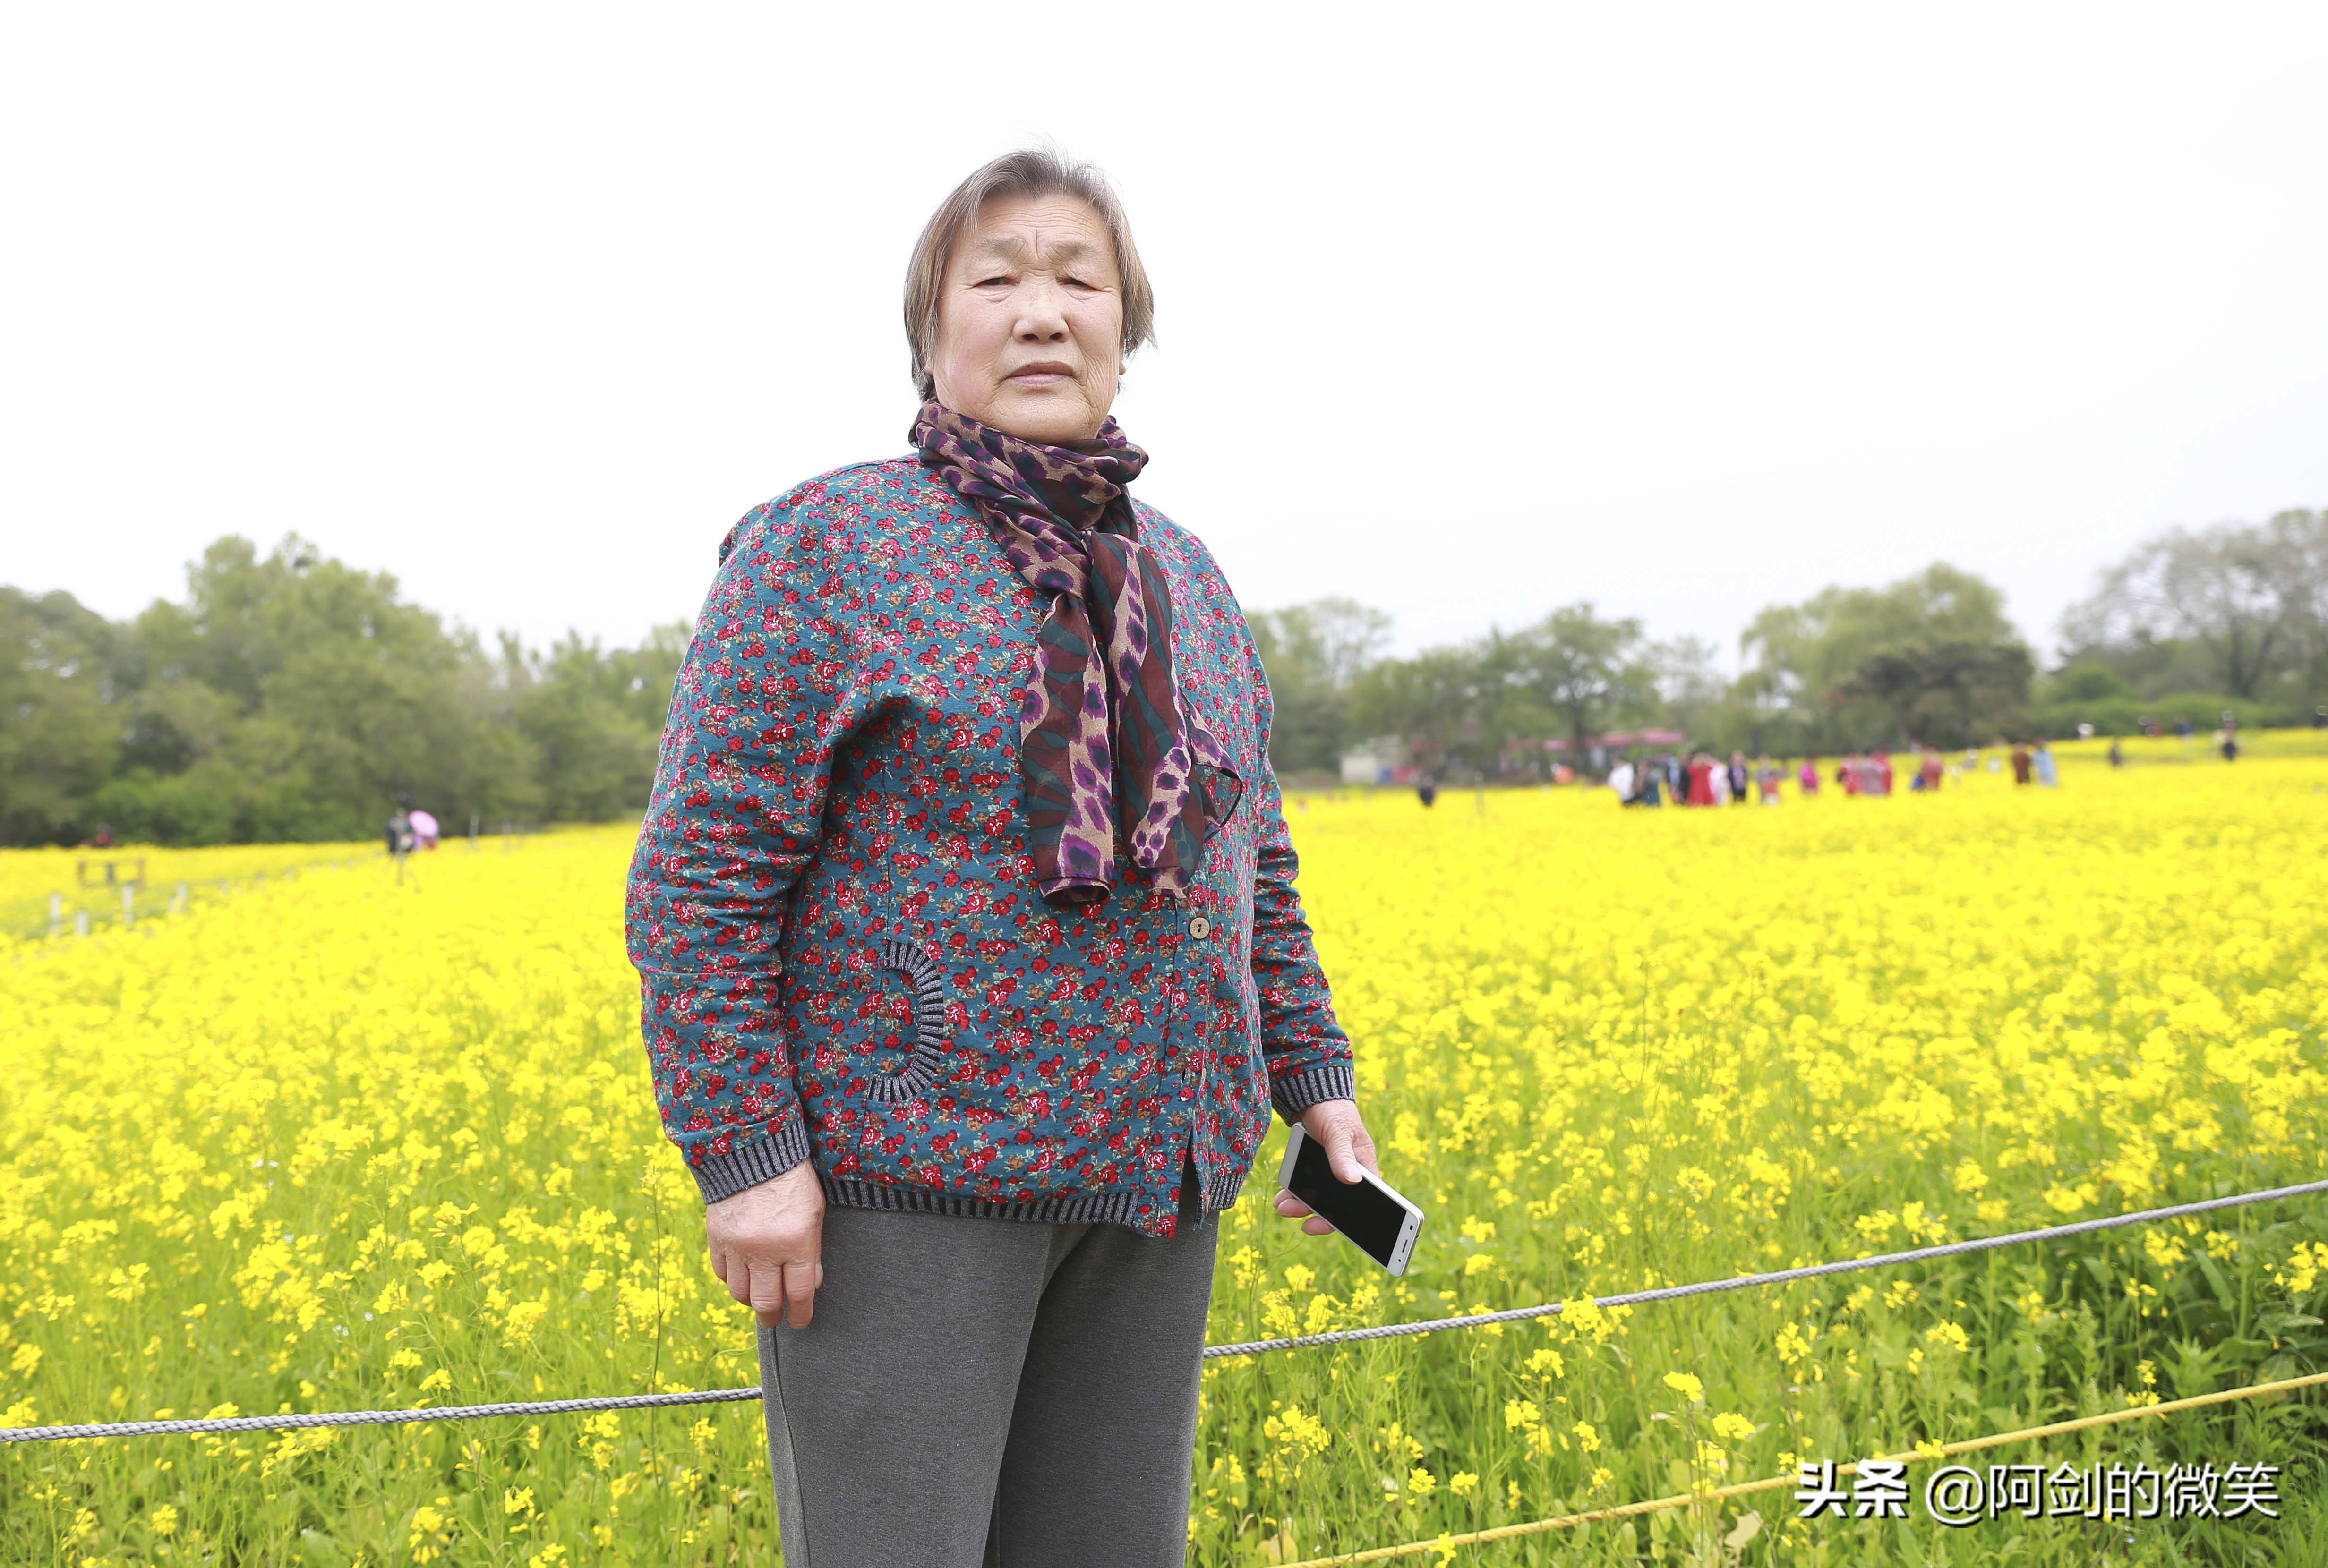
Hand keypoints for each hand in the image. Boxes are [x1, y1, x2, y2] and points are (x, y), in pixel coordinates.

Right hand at [706, 1161, 825, 1329]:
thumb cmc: (792, 1181)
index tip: (801, 1322)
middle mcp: (765, 1249)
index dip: (802, 1314)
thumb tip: (809, 1284)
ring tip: (759, 1296)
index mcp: (796, 1242)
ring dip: (751, 1299)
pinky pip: (722, 1273)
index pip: (800, 1293)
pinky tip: (743, 1273)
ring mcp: (737, 1245)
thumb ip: (812, 1251)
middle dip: (773, 1316)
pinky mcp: (717, 1238)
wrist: (753, 1151)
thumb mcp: (814, 1213)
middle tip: (776, 1319)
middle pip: (766, 1302)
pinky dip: (733, 1279)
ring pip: (740, 1292)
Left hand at [1274, 1099, 1380, 1236]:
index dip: (1352, 1222)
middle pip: (1337, 1207)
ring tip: (1283, 1207)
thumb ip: (1343, 1155)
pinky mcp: (1311, 1172)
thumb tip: (1351, 1180)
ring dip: (1300, 1206)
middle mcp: (1347, 1177)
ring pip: (1316, 1201)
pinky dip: (1292, 1195)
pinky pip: (1303, 1190)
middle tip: (1304, 1225)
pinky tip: (1282, 1196)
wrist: (1311, 1097)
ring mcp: (1328, 1176)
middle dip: (1319, 1216)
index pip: (1366, 1204)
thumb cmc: (1334, 1112)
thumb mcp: (1339, 1132)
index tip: (1336, 1230)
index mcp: (1365, 1171)